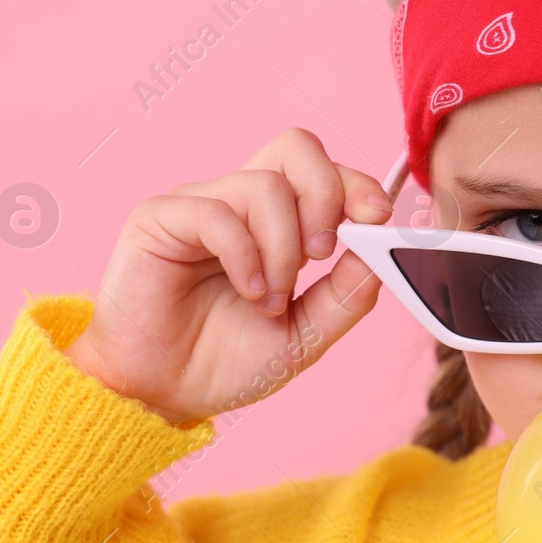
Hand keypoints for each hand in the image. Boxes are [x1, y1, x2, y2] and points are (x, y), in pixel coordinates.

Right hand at [63, 128, 389, 424]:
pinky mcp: (160, 218)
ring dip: (283, 250)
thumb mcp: (306, 334)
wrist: (162, 394)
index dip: (356, 185)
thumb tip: (380, 254)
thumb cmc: (226, 362)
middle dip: (326, 194)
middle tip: (323, 253)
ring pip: (265, 186)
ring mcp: (200, 206)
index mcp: (276, 223)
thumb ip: (346, 295)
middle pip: (296, 148)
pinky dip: (245, 256)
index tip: (377, 219)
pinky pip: (218, 213)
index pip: (323, 171)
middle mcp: (239, 204)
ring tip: (269, 300)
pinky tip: (246, 291)